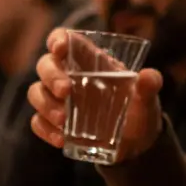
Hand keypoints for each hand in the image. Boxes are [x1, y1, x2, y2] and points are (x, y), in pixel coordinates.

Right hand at [27, 28, 163, 164]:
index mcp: (90, 61)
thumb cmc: (140, 113)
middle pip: (45, 65)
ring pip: (36, 92)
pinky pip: (37, 122)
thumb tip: (148, 77)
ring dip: (45, 105)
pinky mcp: (54, 124)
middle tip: (65, 92)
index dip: (57, 39)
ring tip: (64, 120)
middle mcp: (69, 76)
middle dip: (51, 76)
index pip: (65, 40)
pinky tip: (61, 139)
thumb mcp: (148, 101)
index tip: (59, 49)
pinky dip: (45, 130)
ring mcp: (58, 101)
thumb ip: (150, 87)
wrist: (135, 146)